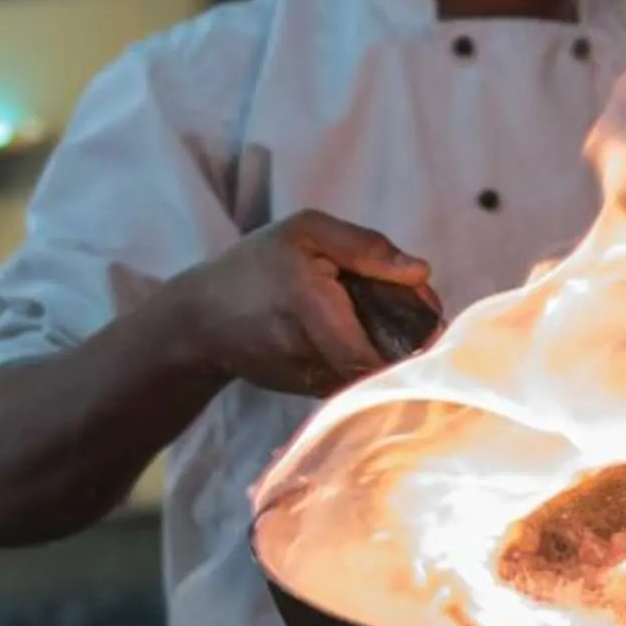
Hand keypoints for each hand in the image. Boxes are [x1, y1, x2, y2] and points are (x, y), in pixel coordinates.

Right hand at [172, 211, 439, 397]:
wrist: (200, 320)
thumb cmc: (255, 265)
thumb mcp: (305, 232)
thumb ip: (365, 247)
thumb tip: (421, 273)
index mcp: (313, 306)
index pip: (386, 344)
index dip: (417, 329)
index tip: (425, 308)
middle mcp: (313, 354)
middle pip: (388, 360)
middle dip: (408, 336)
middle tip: (409, 308)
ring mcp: (312, 382)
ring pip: (376, 370)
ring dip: (388, 345)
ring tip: (373, 314)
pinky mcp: (311, 393)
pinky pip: (356, 376)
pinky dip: (365, 356)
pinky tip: (352, 333)